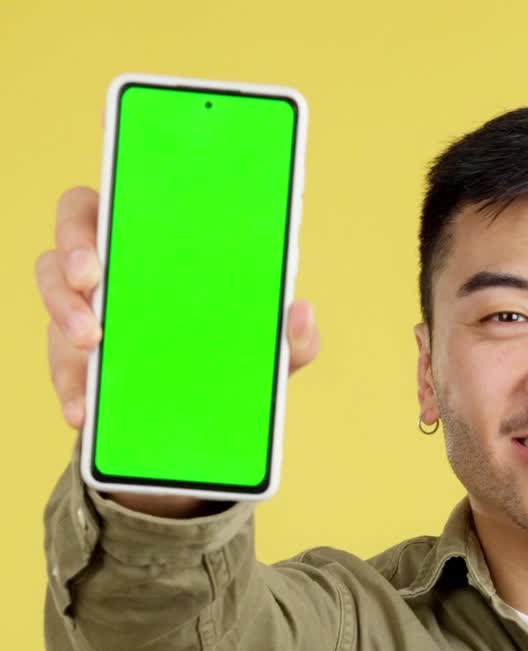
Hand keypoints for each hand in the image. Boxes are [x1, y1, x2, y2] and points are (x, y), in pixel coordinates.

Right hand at [34, 184, 321, 433]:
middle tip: (92, 278)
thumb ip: (290, 335)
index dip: (115, 179)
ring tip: (91, 342)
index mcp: (156, 243)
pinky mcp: (74, 363)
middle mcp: (112, 268)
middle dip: (75, 249)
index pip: (125, 192)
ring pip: (55, 292)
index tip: (119, 187)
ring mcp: (85, 313)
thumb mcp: (265, 350)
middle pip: (72, 232)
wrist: (197, 425)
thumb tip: (302, 311)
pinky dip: (72, 389)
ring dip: (65, 312)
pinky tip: (86, 409)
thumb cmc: (227, 357)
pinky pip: (61, 369)